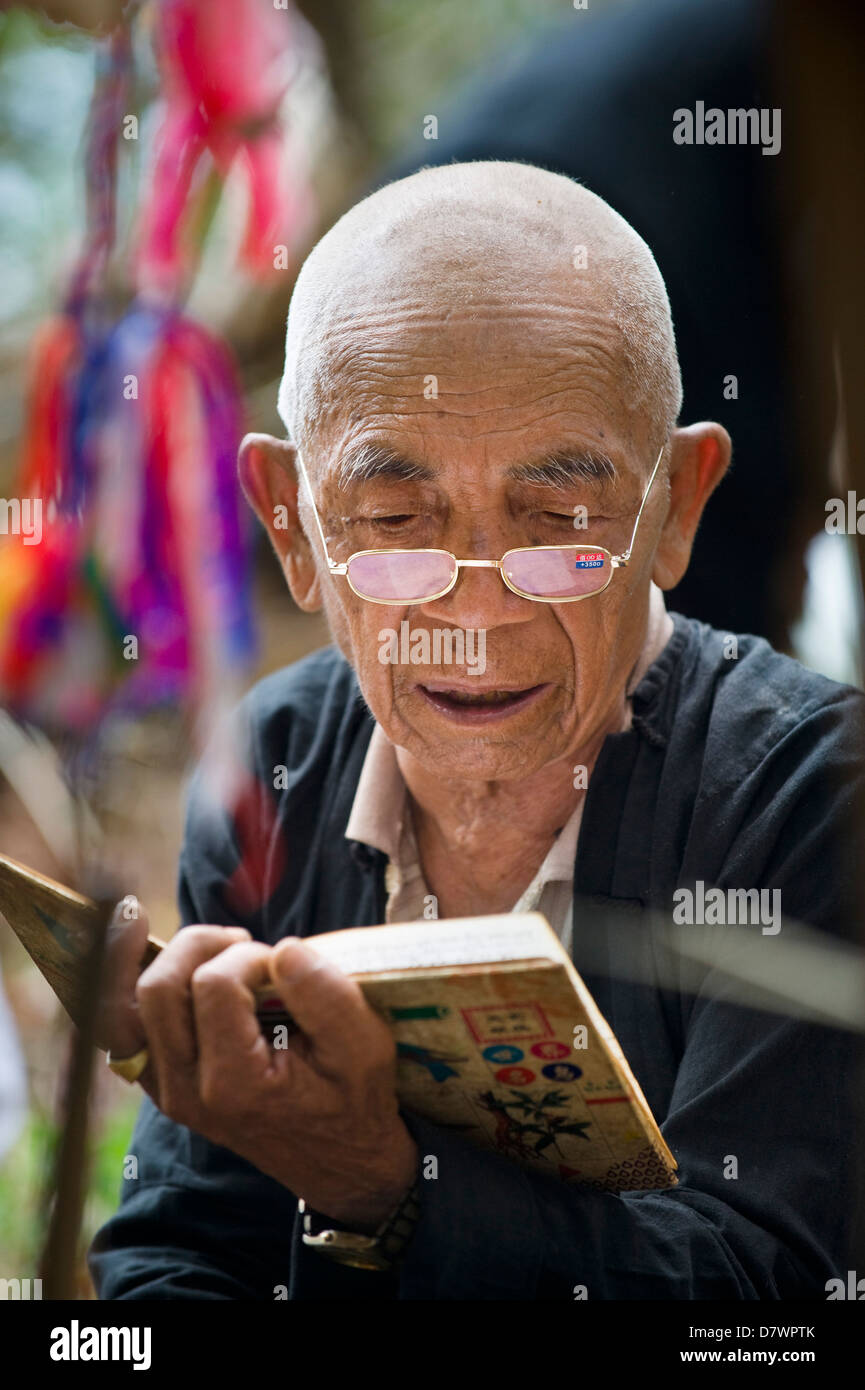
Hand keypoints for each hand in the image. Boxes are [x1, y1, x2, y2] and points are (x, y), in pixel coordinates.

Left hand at [99, 909, 416, 1227]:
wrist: (338, 1161)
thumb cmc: (353, 1099)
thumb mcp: (365, 1047)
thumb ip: (326, 995)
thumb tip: (283, 948)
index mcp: (234, 1085)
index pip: (213, 984)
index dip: (249, 955)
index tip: (283, 965)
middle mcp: (186, 1091)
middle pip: (157, 989)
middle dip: (199, 946)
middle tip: (244, 943)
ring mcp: (166, 1090)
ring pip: (125, 1006)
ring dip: (160, 960)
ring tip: (206, 945)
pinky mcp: (161, 1082)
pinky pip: (123, 1027)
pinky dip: (131, 985)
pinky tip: (157, 953)